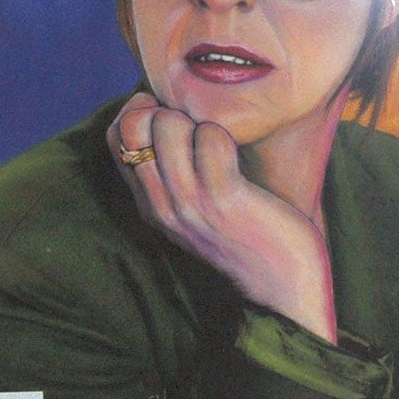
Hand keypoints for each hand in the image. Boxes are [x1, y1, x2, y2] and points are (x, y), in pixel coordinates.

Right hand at [108, 92, 338, 341]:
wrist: (282, 289)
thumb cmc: (251, 239)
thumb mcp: (200, 212)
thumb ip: (179, 177)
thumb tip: (171, 121)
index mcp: (151, 206)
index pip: (116, 140)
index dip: (135, 113)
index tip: (167, 111)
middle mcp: (162, 205)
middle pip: (135, 128)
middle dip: (166, 110)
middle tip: (197, 125)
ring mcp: (191, 204)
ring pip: (169, 128)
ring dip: (196, 120)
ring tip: (217, 140)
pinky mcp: (225, 200)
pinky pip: (211, 141)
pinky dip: (222, 134)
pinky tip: (236, 153)